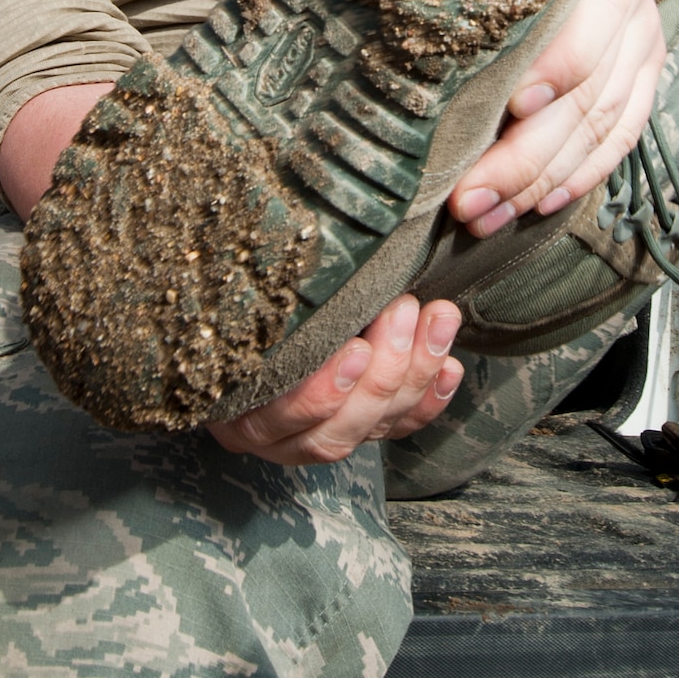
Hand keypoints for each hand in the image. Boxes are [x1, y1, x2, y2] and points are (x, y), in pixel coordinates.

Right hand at [209, 295, 463, 465]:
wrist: (233, 311)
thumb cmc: (229, 300)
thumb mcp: (231, 296)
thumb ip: (256, 289)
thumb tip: (259, 243)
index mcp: (234, 408)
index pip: (276, 416)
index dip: (320, 393)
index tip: (356, 348)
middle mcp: (273, 435)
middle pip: (335, 430)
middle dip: (381, 373)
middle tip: (403, 311)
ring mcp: (317, 434)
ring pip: (371, 428)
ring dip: (413, 376)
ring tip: (437, 321)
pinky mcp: (356, 429)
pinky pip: (397, 428)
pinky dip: (429, 401)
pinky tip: (449, 367)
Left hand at [448, 0, 664, 236]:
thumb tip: (386, 28)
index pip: (584, 25)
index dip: (555, 69)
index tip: (512, 109)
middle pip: (584, 93)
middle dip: (523, 158)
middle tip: (468, 199)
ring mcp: (641, 36)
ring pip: (600, 125)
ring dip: (540, 182)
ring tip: (486, 216)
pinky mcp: (645, 72)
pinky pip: (621, 137)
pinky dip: (579, 177)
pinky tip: (537, 205)